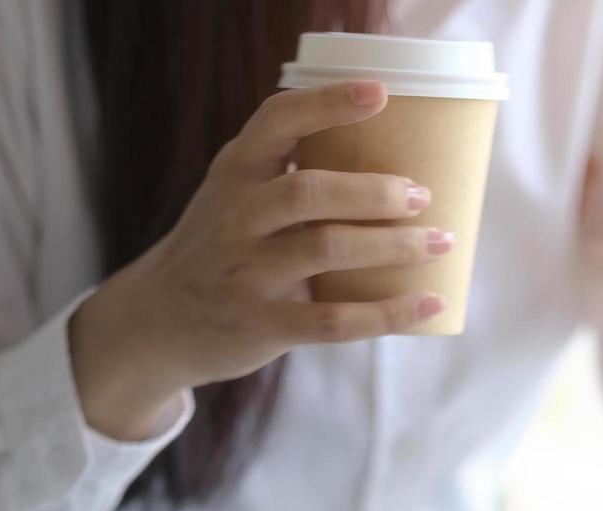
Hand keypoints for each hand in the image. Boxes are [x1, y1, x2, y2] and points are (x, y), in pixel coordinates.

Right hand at [69, 81, 452, 439]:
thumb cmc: (223, 245)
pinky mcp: (263, 325)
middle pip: (309, 191)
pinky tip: (429, 301)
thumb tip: (393, 148)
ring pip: (327, 249)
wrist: (163, 320)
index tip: (379, 94)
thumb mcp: (237, 194)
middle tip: (422, 194)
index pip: (276, 122)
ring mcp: (246, 273)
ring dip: (393, 245)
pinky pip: (335, 321)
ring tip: (439, 242)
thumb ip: (288, 170)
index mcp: (235, 173)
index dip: (328, 103)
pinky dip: (389, 313)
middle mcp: (235, 218)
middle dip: (374, 191)